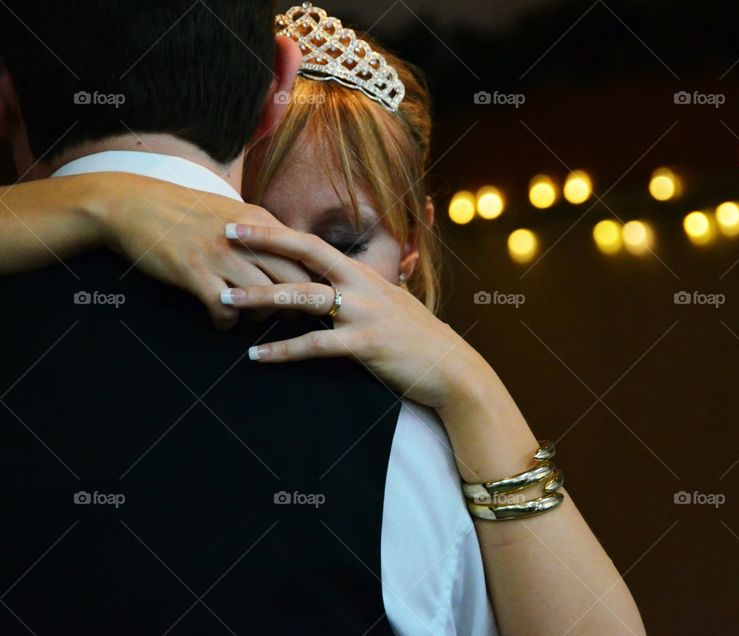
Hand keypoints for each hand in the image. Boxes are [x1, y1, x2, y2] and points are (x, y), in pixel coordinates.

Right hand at [86, 173, 311, 327]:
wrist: (135, 204)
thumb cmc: (188, 211)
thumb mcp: (234, 212)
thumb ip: (264, 233)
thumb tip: (292, 254)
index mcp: (260, 221)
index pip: (304, 254)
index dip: (314, 279)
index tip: (314, 294)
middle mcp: (246, 238)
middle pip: (292, 280)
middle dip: (295, 305)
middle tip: (289, 317)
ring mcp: (219, 255)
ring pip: (262, 299)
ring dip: (261, 317)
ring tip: (253, 319)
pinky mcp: (194, 273)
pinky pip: (224, 310)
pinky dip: (227, 322)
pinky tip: (221, 320)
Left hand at [220, 223, 489, 410]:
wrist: (450, 367)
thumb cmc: (417, 338)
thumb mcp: (389, 305)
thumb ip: (360, 293)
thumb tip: (333, 288)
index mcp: (363, 274)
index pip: (313, 244)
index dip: (277, 232)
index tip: (243, 223)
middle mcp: (362, 286)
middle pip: (305, 255)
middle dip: (262, 244)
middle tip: (223, 237)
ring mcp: (363, 313)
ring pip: (303, 298)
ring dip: (260, 297)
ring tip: (225, 299)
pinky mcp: (365, 344)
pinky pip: (315, 345)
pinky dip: (282, 351)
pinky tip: (256, 355)